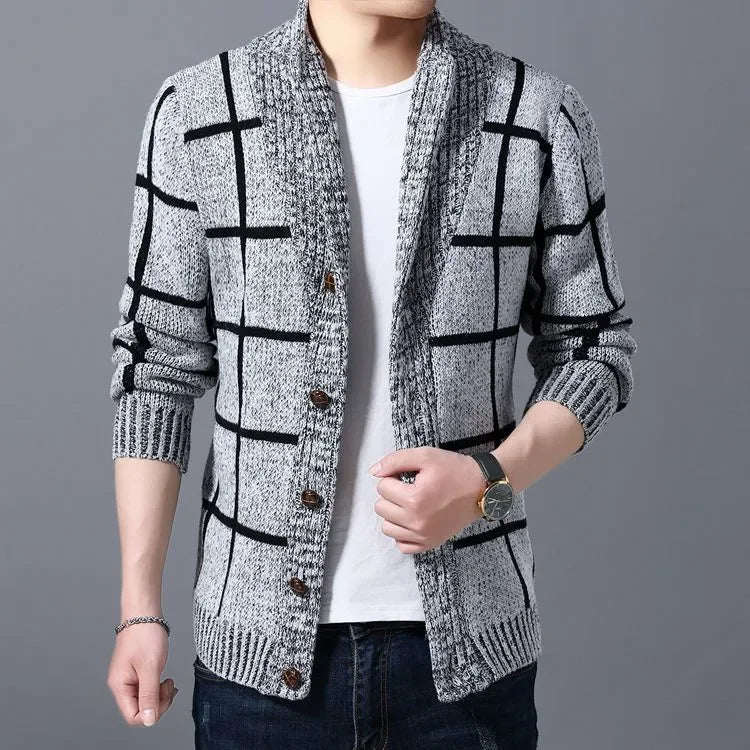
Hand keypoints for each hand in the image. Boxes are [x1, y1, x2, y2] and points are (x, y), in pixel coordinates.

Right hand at [107, 619, 177, 726]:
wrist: (144, 613)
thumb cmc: (145, 634)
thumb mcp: (150, 667)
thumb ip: (149, 695)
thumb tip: (148, 721)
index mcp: (120, 686)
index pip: (133, 716)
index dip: (152, 711)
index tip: (165, 694)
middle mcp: (121, 685)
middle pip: (139, 710)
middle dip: (158, 702)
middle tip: (169, 685)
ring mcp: (128, 678)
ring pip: (144, 700)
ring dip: (159, 694)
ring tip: (167, 680)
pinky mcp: (136, 672)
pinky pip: (146, 689)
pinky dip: (157, 686)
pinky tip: (164, 677)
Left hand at [369, 446, 487, 553]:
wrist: (482, 489)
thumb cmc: (454, 470)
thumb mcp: (425, 456)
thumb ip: (395, 461)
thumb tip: (374, 472)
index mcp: (414, 498)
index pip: (382, 487)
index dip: (393, 477)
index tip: (409, 476)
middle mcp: (416, 521)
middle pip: (381, 507)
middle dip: (392, 495)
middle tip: (410, 488)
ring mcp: (423, 536)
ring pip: (387, 527)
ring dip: (394, 514)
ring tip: (411, 504)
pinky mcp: (429, 544)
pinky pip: (402, 545)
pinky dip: (403, 533)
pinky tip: (413, 520)